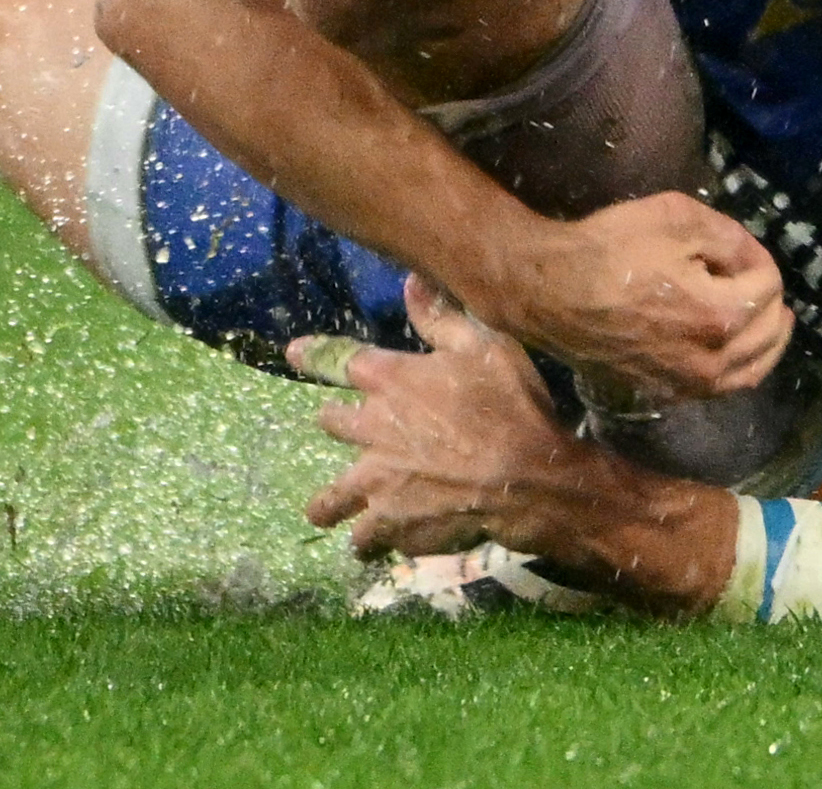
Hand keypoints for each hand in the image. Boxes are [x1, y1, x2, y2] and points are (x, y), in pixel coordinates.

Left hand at [299, 280, 599, 560]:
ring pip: (330, 499)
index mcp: (389, 379)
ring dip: (329, 503)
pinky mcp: (389, 525)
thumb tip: (410, 280)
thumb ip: (441, 318)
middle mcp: (369, 430)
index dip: (312, 354)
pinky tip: (380, 542)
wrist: (528, 480)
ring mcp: (375, 482)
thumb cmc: (511, 406)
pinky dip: (371, 540)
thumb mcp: (485, 346)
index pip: (336, 359)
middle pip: (329, 423)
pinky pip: (365, 538)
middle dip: (334, 422)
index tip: (292, 353)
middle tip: (338, 427)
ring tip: (325, 511)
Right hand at [476, 191, 791, 409]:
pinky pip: (722, 388)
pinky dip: (742, 367)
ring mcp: (689, 383)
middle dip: (772, 301)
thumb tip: (749, 257)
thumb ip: (726, 236)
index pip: (768, 286)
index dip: (758, 257)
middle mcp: (711, 360)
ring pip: (752, 370)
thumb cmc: (609, 249)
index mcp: (719, 316)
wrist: (550, 292)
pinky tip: (737, 351)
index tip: (737, 244)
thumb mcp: (674, 218)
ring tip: (774, 321)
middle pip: (769, 332)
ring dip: (769, 342)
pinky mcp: (667, 392)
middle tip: (760, 278)